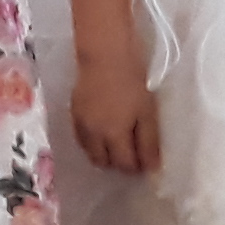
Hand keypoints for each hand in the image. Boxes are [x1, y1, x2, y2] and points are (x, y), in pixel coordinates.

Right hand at [69, 52, 160, 174]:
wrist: (104, 57)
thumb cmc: (132, 83)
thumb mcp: (147, 113)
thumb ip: (148, 142)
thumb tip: (151, 168)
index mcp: (113, 136)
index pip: (124, 164)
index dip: (137, 167)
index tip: (146, 162)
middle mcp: (93, 136)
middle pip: (103, 163)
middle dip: (118, 163)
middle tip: (132, 154)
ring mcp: (80, 125)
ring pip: (90, 153)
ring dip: (103, 154)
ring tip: (117, 144)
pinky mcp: (73, 114)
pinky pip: (81, 139)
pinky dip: (92, 142)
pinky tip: (102, 132)